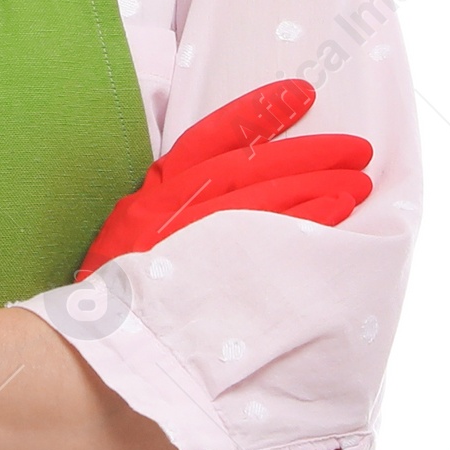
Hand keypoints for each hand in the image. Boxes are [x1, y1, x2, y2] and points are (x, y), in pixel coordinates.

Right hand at [77, 78, 371, 276]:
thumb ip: (174, 215)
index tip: (302, 94)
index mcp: (149, 197)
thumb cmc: (118, 302)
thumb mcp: (132, 245)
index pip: (209, 138)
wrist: (91, 355)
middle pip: (250, 166)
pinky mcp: (208, 274)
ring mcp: (186, 242)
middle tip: (356, 149)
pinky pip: (268, 238)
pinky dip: (306, 221)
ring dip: (319, 187)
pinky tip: (337, 215)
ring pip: (265, 199)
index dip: (258, 111)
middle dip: (309, 153)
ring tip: (359, 183)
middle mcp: (166, 210)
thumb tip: (235, 193)